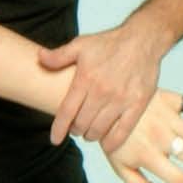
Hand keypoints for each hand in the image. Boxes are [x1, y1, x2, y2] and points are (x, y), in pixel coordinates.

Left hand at [40, 23, 165, 151]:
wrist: (143, 39)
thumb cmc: (110, 43)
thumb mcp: (81, 44)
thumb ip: (59, 56)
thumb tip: (39, 57)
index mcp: (86, 79)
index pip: (67, 111)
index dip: (59, 129)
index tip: (54, 139)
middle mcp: (102, 91)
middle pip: (82, 124)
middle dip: (76, 130)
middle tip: (77, 127)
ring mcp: (121, 99)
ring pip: (99, 130)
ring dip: (91, 135)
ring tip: (90, 131)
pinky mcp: (138, 104)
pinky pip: (123, 131)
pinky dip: (112, 142)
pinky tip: (106, 143)